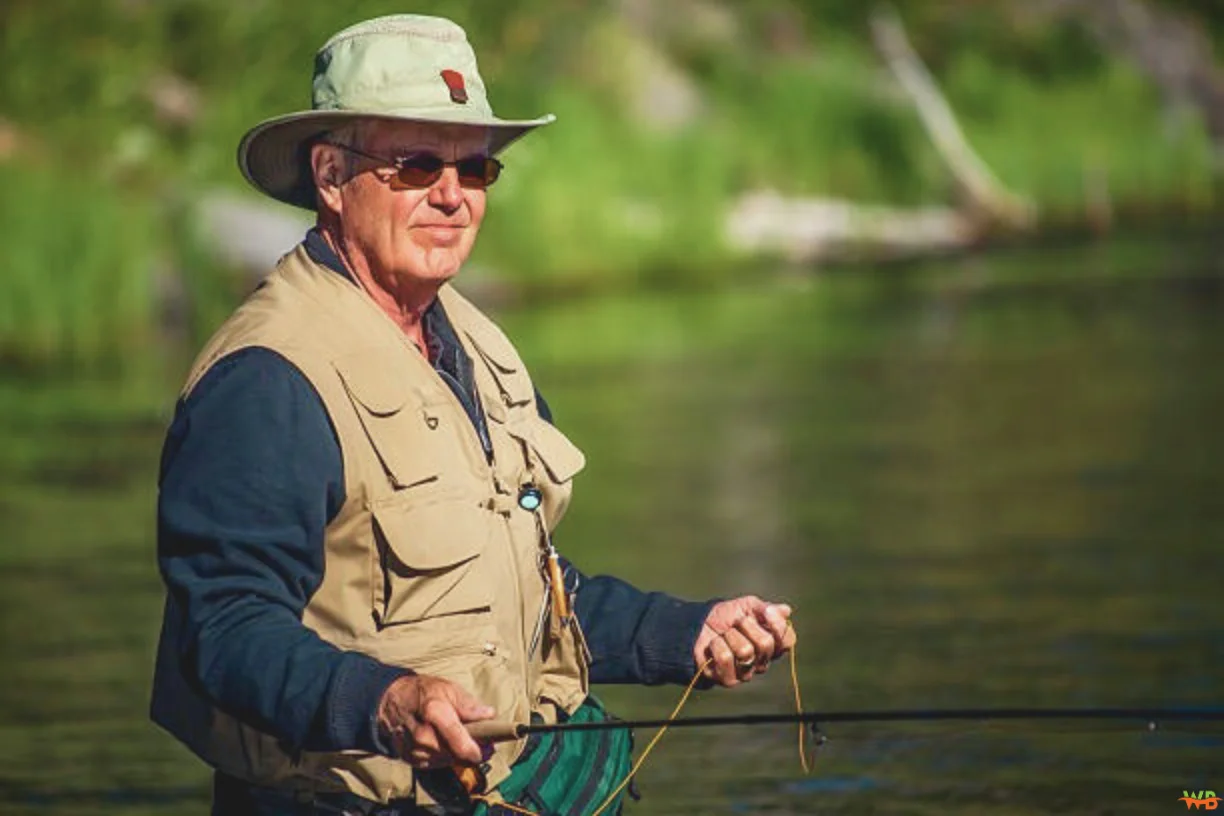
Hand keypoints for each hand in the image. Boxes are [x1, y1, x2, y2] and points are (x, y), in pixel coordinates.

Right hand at [377, 674, 495, 767]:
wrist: (391, 701)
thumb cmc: (422, 692)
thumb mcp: (449, 689)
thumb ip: (469, 704)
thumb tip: (489, 715)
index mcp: (435, 713)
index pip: (461, 745)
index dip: (478, 751)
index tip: (488, 748)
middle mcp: (423, 736)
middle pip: (457, 756)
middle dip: (470, 750)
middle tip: (477, 738)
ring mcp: (415, 750)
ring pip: (448, 762)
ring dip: (456, 753)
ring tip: (457, 737)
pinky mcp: (410, 759)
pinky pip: (435, 764)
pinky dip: (443, 755)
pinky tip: (442, 741)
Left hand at [693, 597, 794, 686]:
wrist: (698, 626)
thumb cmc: (726, 617)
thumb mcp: (746, 606)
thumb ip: (765, 609)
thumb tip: (785, 611)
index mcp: (772, 644)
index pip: (788, 640)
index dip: (778, 625)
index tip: (767, 612)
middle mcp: (762, 661)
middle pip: (766, 643)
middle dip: (747, 626)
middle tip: (736, 623)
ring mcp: (746, 672)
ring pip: (744, 650)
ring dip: (729, 635)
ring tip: (723, 635)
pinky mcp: (729, 679)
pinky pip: (726, 658)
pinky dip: (716, 645)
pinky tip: (714, 646)